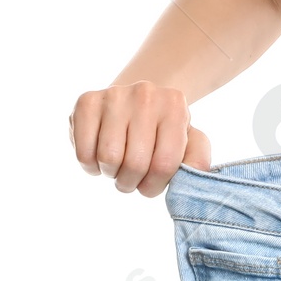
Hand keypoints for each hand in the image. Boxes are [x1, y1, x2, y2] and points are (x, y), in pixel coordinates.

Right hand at [68, 81, 209, 196]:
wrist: (134, 103)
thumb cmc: (162, 131)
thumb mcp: (188, 142)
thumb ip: (197, 160)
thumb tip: (193, 176)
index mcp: (175, 105)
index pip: (164, 164)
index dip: (154, 185)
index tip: (150, 183)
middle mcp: (146, 94)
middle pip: (135, 164)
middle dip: (131, 182)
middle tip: (131, 177)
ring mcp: (115, 95)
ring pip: (108, 159)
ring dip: (111, 173)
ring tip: (117, 164)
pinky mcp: (87, 102)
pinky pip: (84, 152)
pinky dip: (90, 166)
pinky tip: (99, 155)